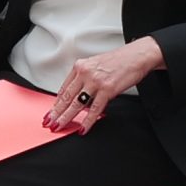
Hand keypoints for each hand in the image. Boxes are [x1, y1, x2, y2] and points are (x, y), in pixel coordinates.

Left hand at [42, 37, 163, 132]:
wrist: (136, 56)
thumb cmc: (118, 61)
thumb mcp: (95, 65)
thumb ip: (84, 79)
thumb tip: (77, 97)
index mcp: (80, 66)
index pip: (64, 88)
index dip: (56, 102)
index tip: (51, 111)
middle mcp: (85, 73)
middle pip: (66, 97)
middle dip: (56, 112)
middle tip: (49, 122)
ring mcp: (95, 82)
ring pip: (76, 104)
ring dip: (66, 117)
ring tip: (59, 126)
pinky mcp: (107, 90)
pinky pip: (94, 109)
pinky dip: (87, 121)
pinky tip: (82, 128)